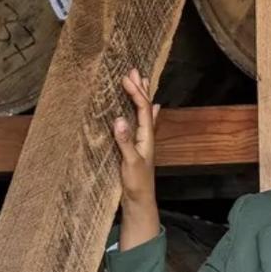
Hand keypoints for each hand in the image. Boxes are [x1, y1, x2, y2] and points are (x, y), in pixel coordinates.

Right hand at [111, 66, 159, 208]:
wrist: (140, 201)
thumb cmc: (136, 184)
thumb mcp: (129, 163)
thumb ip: (124, 142)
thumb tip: (119, 119)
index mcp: (146, 138)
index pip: (142, 110)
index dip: (135, 93)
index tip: (126, 78)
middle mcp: (146, 137)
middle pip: (145, 107)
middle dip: (140, 89)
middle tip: (134, 70)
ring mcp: (142, 141)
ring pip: (143, 113)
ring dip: (141, 96)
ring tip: (141, 80)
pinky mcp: (136, 146)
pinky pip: (140, 123)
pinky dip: (143, 111)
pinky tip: (151, 107)